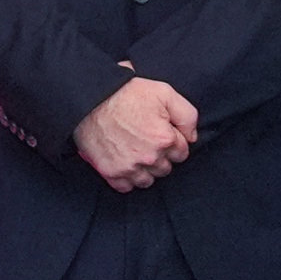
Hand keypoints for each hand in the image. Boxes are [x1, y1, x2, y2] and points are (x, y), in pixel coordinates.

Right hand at [74, 75, 200, 191]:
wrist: (89, 99)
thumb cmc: (126, 93)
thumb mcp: (164, 92)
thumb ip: (187, 115)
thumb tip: (191, 137)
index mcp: (165, 138)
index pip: (182, 153)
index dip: (173, 142)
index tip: (161, 133)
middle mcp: (149, 157)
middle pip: (165, 169)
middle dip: (160, 157)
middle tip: (146, 141)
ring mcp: (129, 166)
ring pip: (147, 181)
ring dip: (145, 170)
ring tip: (135, 153)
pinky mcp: (111, 172)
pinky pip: (126, 187)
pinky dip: (127, 178)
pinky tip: (124, 163)